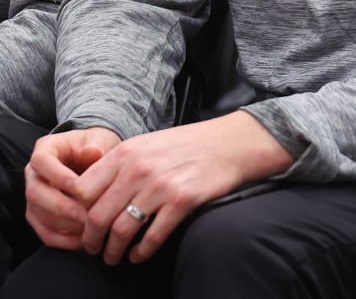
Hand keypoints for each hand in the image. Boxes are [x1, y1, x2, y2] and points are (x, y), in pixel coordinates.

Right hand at [22, 128, 120, 250]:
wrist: (97, 158)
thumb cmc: (98, 147)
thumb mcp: (101, 139)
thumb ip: (97, 145)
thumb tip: (93, 152)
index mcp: (45, 149)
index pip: (41, 161)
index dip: (57, 176)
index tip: (79, 187)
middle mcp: (34, 173)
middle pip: (35, 193)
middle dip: (61, 206)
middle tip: (87, 215)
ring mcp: (35, 196)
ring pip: (38, 214)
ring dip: (63, 224)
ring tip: (89, 227)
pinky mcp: (40, 215)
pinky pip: (44, 232)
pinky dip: (63, 239)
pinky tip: (83, 239)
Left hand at [72, 112, 293, 264]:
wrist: (232, 143)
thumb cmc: (189, 144)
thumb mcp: (148, 144)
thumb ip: (119, 164)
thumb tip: (89, 194)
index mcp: (126, 152)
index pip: (82, 191)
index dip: (78, 213)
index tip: (82, 224)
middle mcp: (139, 169)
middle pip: (97, 215)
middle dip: (91, 240)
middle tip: (93, 249)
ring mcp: (161, 186)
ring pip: (121, 230)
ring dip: (113, 251)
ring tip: (114, 257)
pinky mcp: (183, 201)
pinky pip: (152, 236)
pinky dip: (141, 252)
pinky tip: (139, 255)